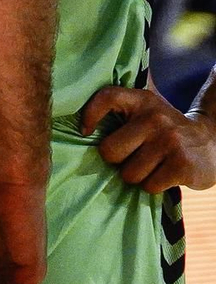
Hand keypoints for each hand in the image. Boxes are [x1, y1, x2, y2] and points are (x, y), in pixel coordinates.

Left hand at [81, 84, 215, 191]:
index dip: (90, 114)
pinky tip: (165, 175)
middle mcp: (155, 118)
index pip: (107, 96)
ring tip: (152, 166)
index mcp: (142, 101)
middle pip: (110, 151)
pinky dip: (153, 186)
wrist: (213, 143)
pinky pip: (149, 186)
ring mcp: (170, 141)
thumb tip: (81, 133)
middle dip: (117, 161)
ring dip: (137, 176)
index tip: (85, 131)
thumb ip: (120, 115)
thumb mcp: (146, 113)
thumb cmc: (166, 131)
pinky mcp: (182, 165)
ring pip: (129, 173)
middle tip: (133, 158)